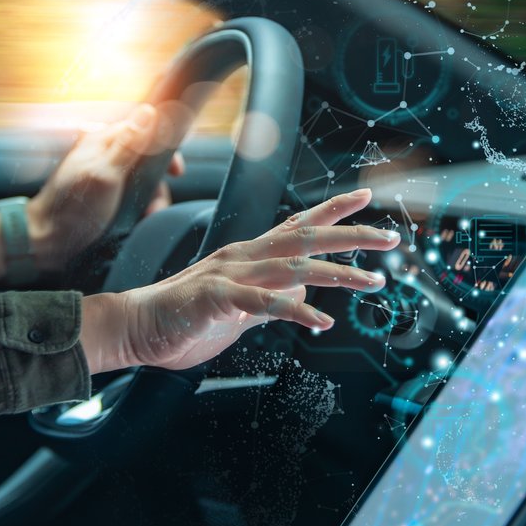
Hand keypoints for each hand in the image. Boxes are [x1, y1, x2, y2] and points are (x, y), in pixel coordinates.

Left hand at [0, 104, 181, 282]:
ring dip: (148, 203)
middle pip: (147, 160)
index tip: (176, 172)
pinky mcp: (104, 197)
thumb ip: (128, 145)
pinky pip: (131, 198)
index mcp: (102, 142)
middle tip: (153, 208)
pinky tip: (134, 224)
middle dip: (156, 186)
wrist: (45, 242)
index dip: (164, 149)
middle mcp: (104, 155)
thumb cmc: (71, 209)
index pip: (144, 130)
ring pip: (141, 183)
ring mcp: (104, 177)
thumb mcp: (104, 176)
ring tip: (143, 221)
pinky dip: (137, 212)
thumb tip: (149, 112)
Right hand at [80, 188, 399, 372]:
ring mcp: (231, 274)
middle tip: (391, 237)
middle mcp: (244, 256)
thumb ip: (269, 302)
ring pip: (294, 267)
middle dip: (352, 235)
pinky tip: (322, 323)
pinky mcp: (217, 299)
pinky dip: (296, 312)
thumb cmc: (183, 320)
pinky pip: (264, 303)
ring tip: (372, 281)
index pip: (298, 224)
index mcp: (249, 255)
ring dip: (337, 274)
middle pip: (306, 237)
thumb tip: (300, 297)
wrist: (134, 328)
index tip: (367, 197)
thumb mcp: (239, 312)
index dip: (333, 209)